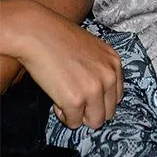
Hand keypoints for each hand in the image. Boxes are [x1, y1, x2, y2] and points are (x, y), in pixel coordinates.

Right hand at [13, 0, 122, 128]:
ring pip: (94, 121)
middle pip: (108, 112)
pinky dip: (63, 115)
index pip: (116, 96)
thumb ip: (100, 69)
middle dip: (91, 110)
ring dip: (79, 115)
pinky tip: (56, 97)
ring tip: (65, 96)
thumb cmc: (60, 39)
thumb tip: (99, 93)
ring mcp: (94, 90)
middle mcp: (109, 76)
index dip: (99, 100)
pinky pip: (73, 123)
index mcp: (114, 62)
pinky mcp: (76, 101)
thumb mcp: (92, 50)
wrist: (39, 34)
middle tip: (74, 97)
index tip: (85, 94)